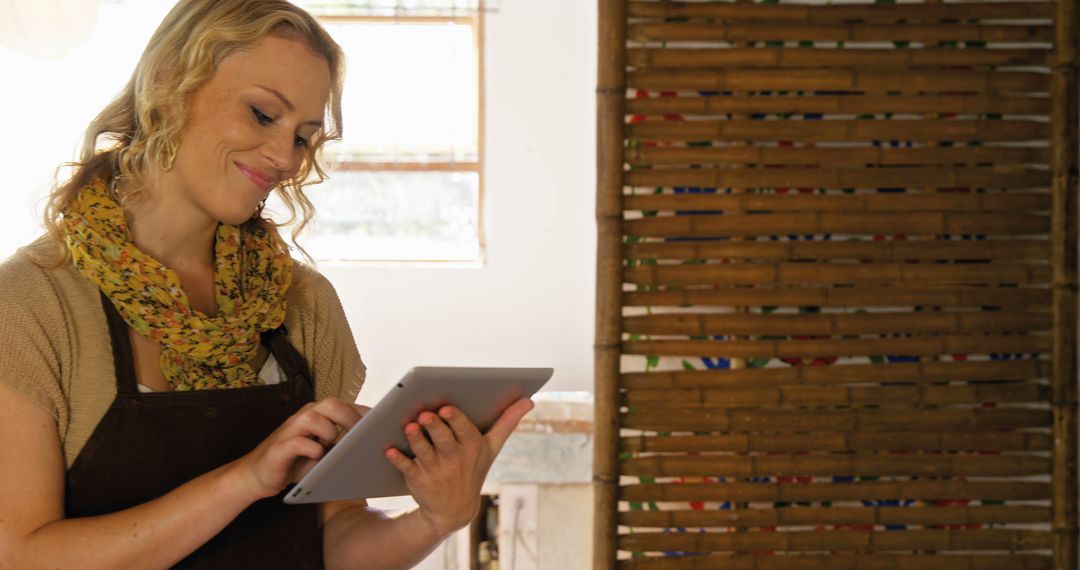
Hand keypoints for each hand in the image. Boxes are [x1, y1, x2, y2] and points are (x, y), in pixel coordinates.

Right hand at [230, 398, 369, 500]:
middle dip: (350, 416)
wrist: (258, 476)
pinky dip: (310, 448)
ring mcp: (289, 431)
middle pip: (330, 404)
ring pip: (313, 418)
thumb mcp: (322, 453)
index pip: (343, 405)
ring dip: (329, 432)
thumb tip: (370, 445)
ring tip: (335, 446)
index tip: (382, 421)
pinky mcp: (278, 448)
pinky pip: (297, 442)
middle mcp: (304, 418)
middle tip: (362, 434)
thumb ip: (340, 445)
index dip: (363, 411)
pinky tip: (318, 457)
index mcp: (317, 416)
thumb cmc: (295, 463)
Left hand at [385, 398, 533, 536]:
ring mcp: (435, 470)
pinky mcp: (417, 480)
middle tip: (425, 414)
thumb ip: (507, 422)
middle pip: (443, 439)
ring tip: (409, 427)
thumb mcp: (492, 447)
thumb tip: (529, 400)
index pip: (464, 431)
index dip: (455, 420)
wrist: (455, 509)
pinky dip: (397, 459)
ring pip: (424, 452)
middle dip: (434, 426)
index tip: (448, 408)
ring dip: (416, 440)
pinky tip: (388, 449)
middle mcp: (454, 459)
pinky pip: (406, 468)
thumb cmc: (473, 468)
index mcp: (472, 446)